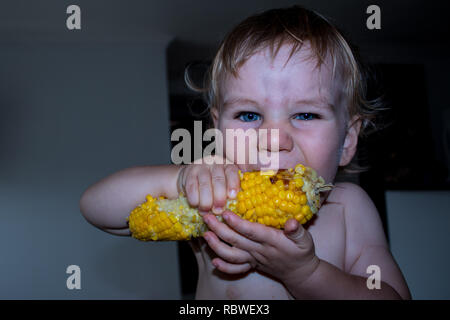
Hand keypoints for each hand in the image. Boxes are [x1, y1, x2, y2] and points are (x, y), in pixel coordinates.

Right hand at [177, 156, 239, 213]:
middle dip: (219, 198)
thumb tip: (241, 199)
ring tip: (206, 210)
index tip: (232, 196)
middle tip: (218, 210)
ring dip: (206, 201)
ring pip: (205, 185)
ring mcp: (201, 168)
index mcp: (227, 165)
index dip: (233, 184)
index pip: (232, 172)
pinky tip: (195, 204)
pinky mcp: (188, 174)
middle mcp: (214, 164)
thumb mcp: (225, 182)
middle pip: (218, 180)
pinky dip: (194, 198)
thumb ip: (233, 188)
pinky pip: (192, 187)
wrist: (190, 175)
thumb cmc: (213, 183)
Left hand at [202, 211, 319, 284]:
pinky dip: (224, 267)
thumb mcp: (305, 240)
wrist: (300, 273)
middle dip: (219, 229)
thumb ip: (297, 231)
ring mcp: (253, 259)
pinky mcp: (251, 265)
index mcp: (271, 241)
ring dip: (216, 246)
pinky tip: (214, 261)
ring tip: (205, 235)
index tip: (225, 213)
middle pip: (235, 240)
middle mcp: (259, 251)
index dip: (237, 223)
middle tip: (206, 217)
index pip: (251, 231)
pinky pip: (236, 269)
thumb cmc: (302, 252)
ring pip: (232, 255)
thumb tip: (291, 222)